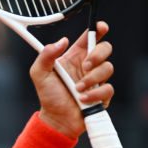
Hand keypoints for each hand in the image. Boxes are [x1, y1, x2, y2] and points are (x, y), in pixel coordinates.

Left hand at [32, 21, 114, 137]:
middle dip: (98, 54)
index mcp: (74, 57)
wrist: (56, 120)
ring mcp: (97, 79)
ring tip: (77, 89)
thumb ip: (46, 56)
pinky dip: (94, 94)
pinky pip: (108, 88)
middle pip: (105, 48)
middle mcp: (87, 66)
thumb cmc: (49, 96)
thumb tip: (62, 41)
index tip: (101, 27)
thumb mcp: (39, 74)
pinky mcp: (103, 94)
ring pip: (108, 68)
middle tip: (85, 66)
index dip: (98, 29)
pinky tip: (82, 99)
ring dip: (91, 79)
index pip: (90, 38)